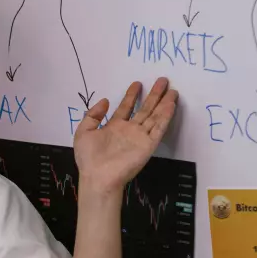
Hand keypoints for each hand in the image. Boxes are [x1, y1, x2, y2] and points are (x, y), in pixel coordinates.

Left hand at [73, 77, 177, 193]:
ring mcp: (140, 137)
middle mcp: (129, 130)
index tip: (137, 83)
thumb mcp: (84, 131)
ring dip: (163, 103)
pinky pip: (158, 128)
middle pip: (144, 109)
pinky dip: (165, 117)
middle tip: (162, 80)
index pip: (126, 107)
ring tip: (172, 90)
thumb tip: (105, 100)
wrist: (98, 177)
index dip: (131, 95)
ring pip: (154, 116)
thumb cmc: (89, 157)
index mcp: (114, 127)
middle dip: (153, 95)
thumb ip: (93, 115)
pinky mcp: (148, 145)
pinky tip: (170, 105)